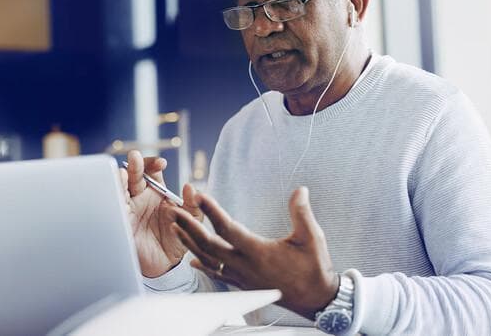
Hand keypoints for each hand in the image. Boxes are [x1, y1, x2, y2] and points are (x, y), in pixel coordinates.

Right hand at [120, 150, 202, 276]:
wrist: (165, 265)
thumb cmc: (177, 240)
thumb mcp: (190, 221)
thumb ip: (193, 205)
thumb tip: (191, 187)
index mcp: (157, 192)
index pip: (152, 170)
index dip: (153, 163)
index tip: (161, 164)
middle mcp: (141, 197)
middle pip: (133, 174)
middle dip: (134, 164)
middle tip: (136, 158)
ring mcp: (128, 208)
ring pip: (119, 187)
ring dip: (119, 178)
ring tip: (123, 175)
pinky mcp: (120, 221)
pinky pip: (112, 206)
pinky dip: (111, 197)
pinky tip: (114, 193)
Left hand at [172, 187, 337, 319]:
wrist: (316, 299)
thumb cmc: (314, 269)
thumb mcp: (312, 237)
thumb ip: (302, 212)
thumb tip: (299, 190)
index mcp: (259, 252)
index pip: (228, 228)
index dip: (211, 211)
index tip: (199, 195)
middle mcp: (245, 266)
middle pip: (209, 245)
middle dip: (189, 226)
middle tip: (174, 210)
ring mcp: (243, 277)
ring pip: (209, 260)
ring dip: (190, 243)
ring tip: (176, 228)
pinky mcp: (244, 285)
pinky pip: (218, 275)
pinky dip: (204, 265)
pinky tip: (194, 261)